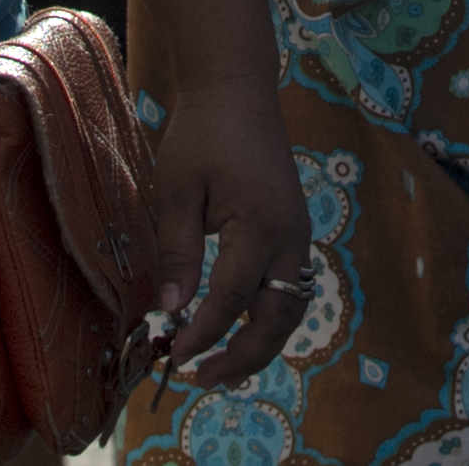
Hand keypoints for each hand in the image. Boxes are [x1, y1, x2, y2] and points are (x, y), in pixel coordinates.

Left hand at [144, 65, 313, 388]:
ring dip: (261, 344)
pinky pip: (291, 288)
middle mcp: (289, 237)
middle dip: (242, 356)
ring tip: (222, 367)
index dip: (203, 334)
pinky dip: (269, 318)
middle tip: (200, 378)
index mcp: (259, 225)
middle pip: (277, 318)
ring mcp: (297, 234)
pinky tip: (239, 328)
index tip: (173, 357)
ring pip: (292, 308)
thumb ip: (177, 252)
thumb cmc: (202, 134)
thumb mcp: (177, 190)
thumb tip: (171, 311)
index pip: (231, 299)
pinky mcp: (294, 230)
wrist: (238, 90)